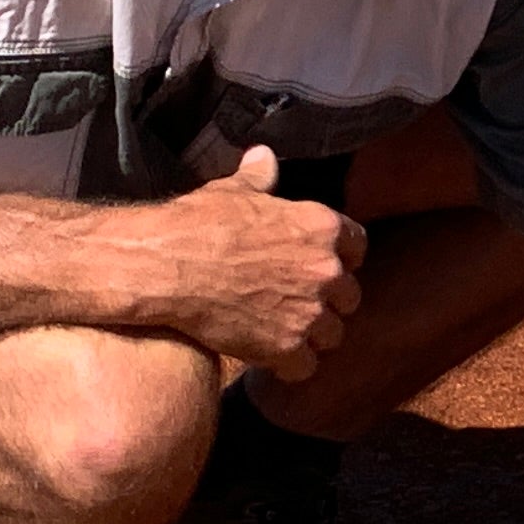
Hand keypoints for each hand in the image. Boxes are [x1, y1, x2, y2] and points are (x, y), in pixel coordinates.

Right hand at [131, 147, 363, 375]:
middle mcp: (326, 271)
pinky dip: (290, 366)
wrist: (165, 268)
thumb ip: (259, 179)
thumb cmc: (197, 225)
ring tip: (282, 331)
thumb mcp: (232, 193)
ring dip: (312, 336)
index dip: (339, 260)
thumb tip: (263, 156)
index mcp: (322, 228)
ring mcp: (310, 311)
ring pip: (332, 334)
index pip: (358, 249)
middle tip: (295, 303)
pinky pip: (307, 367)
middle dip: (327, 302)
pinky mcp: (287, 346)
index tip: (317, 267)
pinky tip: (269, 356)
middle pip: (350, 296)